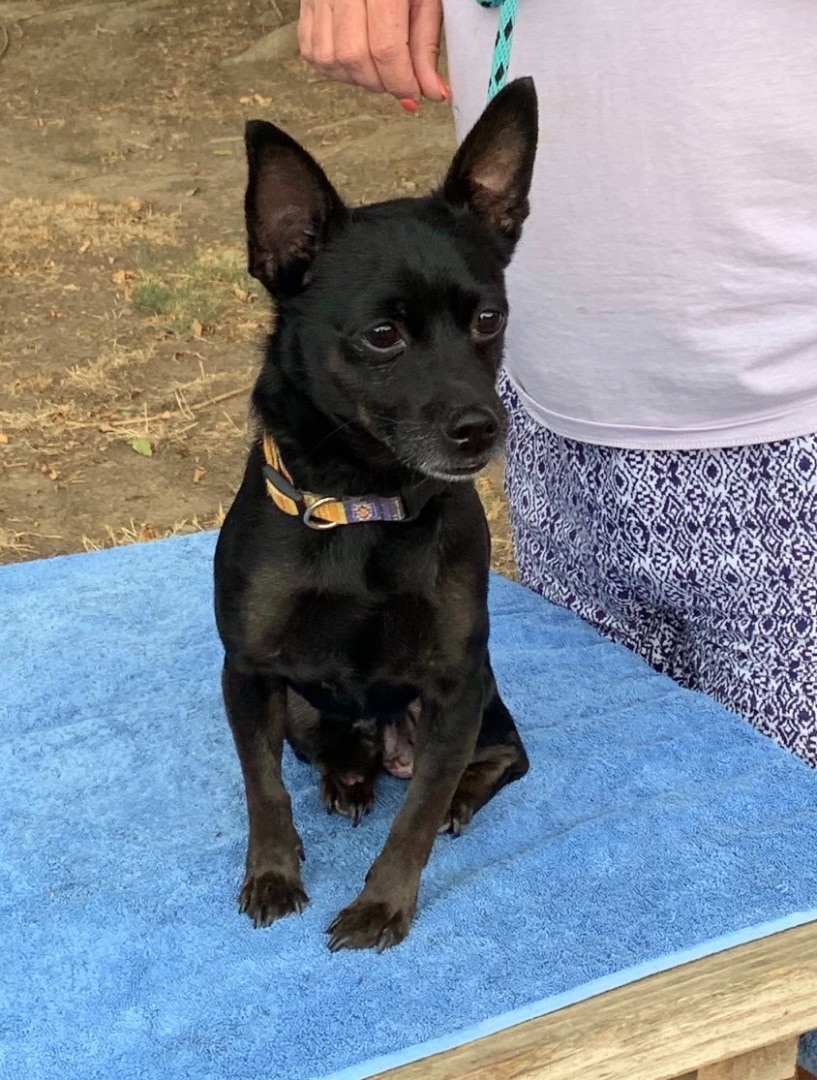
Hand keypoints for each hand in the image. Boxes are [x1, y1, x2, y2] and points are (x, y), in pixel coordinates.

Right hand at [298, 0, 446, 105]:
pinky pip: (311, 51)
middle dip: (380, 82)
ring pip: (329, 59)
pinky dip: (334, 66)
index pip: (385, 47)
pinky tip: (355, 59)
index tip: (414, 94)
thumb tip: (431, 91)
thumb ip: (426, 44)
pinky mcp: (304, 1)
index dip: (401, 80)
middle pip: (353, 57)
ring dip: (357, 78)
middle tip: (399, 81)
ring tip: (378, 69)